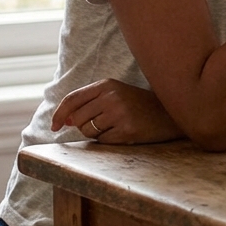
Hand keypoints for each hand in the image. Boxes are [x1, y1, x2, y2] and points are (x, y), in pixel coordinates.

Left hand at [52, 78, 183, 144]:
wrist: (170, 114)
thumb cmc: (138, 105)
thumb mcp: (115, 94)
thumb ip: (90, 102)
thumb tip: (65, 121)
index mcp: (106, 84)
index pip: (72, 99)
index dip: (59, 114)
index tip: (54, 126)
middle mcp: (111, 96)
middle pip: (78, 119)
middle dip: (84, 126)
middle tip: (104, 124)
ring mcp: (120, 113)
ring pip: (88, 131)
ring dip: (97, 134)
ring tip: (116, 126)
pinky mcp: (127, 129)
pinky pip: (103, 141)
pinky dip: (110, 140)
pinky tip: (125, 132)